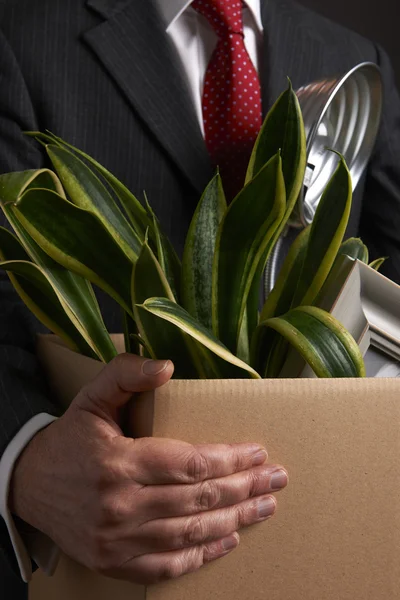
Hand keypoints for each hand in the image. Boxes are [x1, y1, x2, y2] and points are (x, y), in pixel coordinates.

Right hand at [10, 353, 287, 583]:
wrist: (29, 484)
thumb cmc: (70, 438)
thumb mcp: (93, 396)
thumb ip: (127, 374)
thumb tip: (167, 366)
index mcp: (119, 462)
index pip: (191, 464)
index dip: (230, 459)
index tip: (259, 452)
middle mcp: (121, 505)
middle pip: (199, 498)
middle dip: (245, 487)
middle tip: (277, 479)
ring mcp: (117, 540)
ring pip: (190, 533)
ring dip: (235, 520)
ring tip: (265, 507)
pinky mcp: (114, 561)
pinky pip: (168, 566)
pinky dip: (202, 556)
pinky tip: (228, 540)